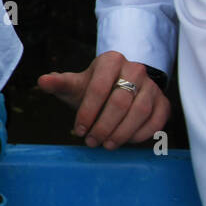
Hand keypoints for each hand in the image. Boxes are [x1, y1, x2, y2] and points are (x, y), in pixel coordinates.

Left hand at [38, 51, 168, 148]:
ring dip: (122, 133)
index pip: (98, 88)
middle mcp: (135, 69)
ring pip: (139, 112)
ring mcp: (152, 86)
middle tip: (92, 142)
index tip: (79, 130)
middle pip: (120, 102)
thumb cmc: (91, 88)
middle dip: (104, 126)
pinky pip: (156, 120)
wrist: (116, 89)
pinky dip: (142, 134)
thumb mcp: (73, 84)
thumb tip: (42, 81)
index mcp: (111, 60)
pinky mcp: (163, 102)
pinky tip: (126, 142)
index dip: (87, 112)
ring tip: (106, 145)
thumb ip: (58, 83)